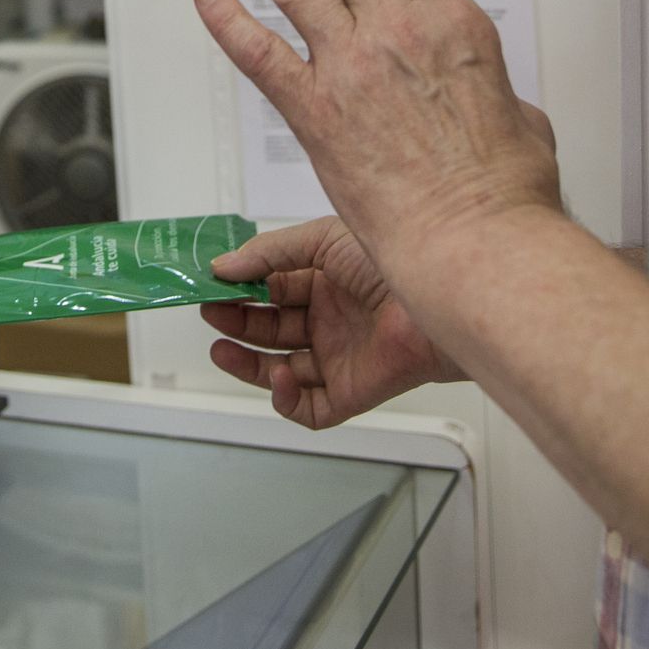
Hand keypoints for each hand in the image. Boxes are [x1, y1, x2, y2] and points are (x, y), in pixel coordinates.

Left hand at [194, 0, 561, 262]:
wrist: (474, 236)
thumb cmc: (507, 194)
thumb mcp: (526, 124)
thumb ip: (503, 100)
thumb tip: (503, 107)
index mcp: (455, 26)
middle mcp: (400, 30)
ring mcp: (351, 63)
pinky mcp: (312, 107)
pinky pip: (257, 50)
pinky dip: (225, 18)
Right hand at [203, 218, 462, 428]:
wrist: (437, 299)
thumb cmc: (391, 264)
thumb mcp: (322, 240)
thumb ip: (268, 253)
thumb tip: (222, 266)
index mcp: (325, 283)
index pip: (271, 290)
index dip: (240, 289)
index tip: (211, 285)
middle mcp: (331, 321)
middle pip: (270, 330)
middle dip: (237, 322)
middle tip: (211, 312)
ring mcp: (339, 358)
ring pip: (280, 371)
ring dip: (247, 363)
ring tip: (220, 348)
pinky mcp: (351, 393)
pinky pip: (310, 408)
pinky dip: (285, 399)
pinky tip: (276, 376)